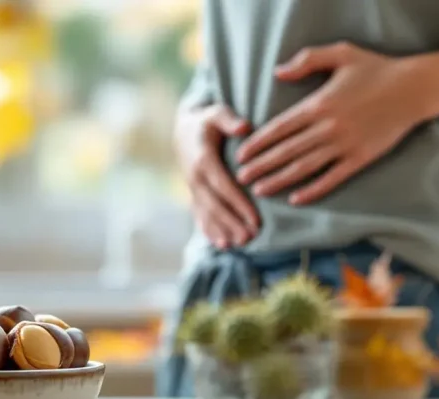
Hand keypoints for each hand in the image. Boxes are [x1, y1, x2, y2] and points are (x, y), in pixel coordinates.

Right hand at [175, 104, 259, 248]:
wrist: (182, 131)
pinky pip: (200, 216)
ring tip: (239, 244)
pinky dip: (210, 231)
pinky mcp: (193, 196)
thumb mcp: (216, 113)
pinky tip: (222, 245)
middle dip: (232, 223)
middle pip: (215, 205)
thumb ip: (229, 119)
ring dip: (222, 231)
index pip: (223, 187)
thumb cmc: (206, 122)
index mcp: (203, 161)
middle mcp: (195, 178)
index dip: (239, 204)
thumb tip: (244, 127)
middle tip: (251, 237)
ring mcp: (192, 189)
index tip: (256, 218)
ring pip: (207, 214)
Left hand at [234, 42, 438, 204]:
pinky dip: (313, 190)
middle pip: (285, 152)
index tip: (239, 155)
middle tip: (239, 178)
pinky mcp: (360, 159)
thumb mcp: (341, 54)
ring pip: (303, 168)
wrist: (415, 88)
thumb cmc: (376, 69)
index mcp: (318, 105)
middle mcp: (327, 128)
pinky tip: (296, 199)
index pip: (279, 128)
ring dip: (278, 180)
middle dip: (260, 166)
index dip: (257, 143)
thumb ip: (306, 61)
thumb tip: (277, 73)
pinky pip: (331, 178)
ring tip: (258, 190)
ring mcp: (343, 146)